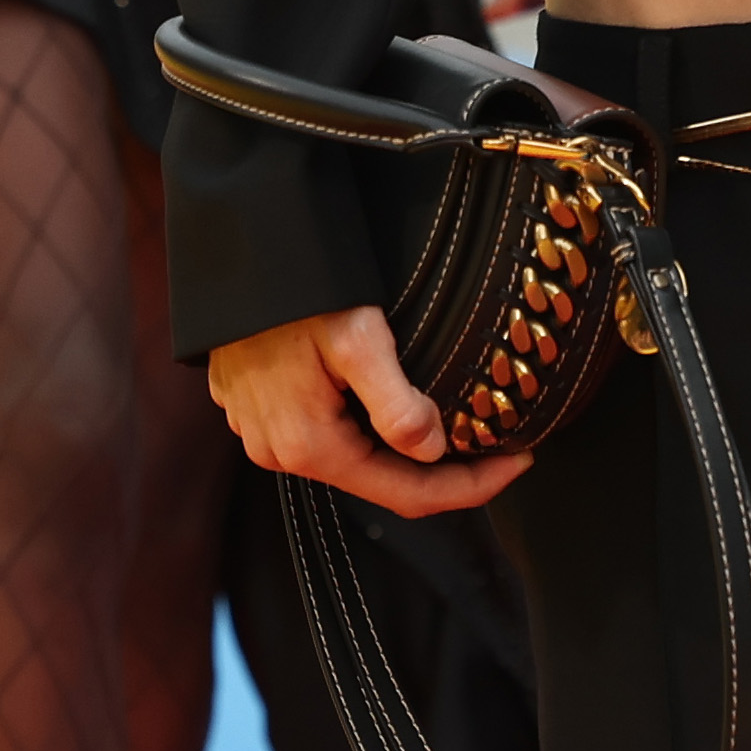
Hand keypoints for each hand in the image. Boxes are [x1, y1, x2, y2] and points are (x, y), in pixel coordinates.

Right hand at [208, 305, 535, 518]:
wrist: (231, 256)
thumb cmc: (295, 290)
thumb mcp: (356, 338)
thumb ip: (396, 403)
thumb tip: (433, 448)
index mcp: (310, 445)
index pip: (407, 495)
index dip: (470, 487)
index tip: (519, 464)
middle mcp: (280, 453)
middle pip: (381, 482)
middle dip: (442, 471)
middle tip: (498, 445)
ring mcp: (263, 434)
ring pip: (352, 459)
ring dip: (402, 451)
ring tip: (455, 428)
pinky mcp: (254, 410)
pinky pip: (322, 435)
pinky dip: (364, 430)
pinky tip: (394, 405)